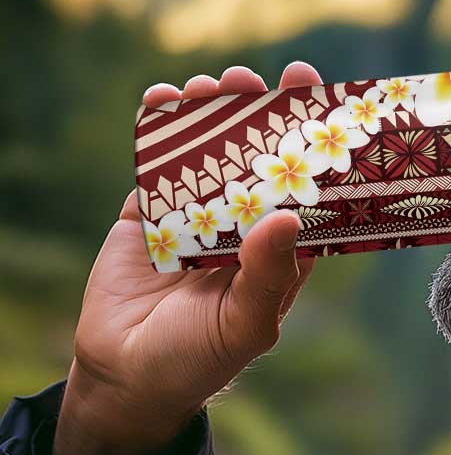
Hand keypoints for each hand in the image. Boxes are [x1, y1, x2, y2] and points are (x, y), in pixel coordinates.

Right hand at [53, 62, 323, 454]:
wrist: (126, 376)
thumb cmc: (200, 359)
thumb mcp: (245, 324)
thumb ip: (268, 274)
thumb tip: (287, 216)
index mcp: (280, 251)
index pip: (306, 190)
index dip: (313, 147)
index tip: (320, 102)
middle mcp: (245, 226)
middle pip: (259, 159)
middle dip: (261, 115)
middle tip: (260, 78)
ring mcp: (197, 216)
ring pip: (209, 152)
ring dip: (212, 114)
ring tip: (212, 85)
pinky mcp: (149, 214)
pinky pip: (157, 164)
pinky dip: (159, 129)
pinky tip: (163, 99)